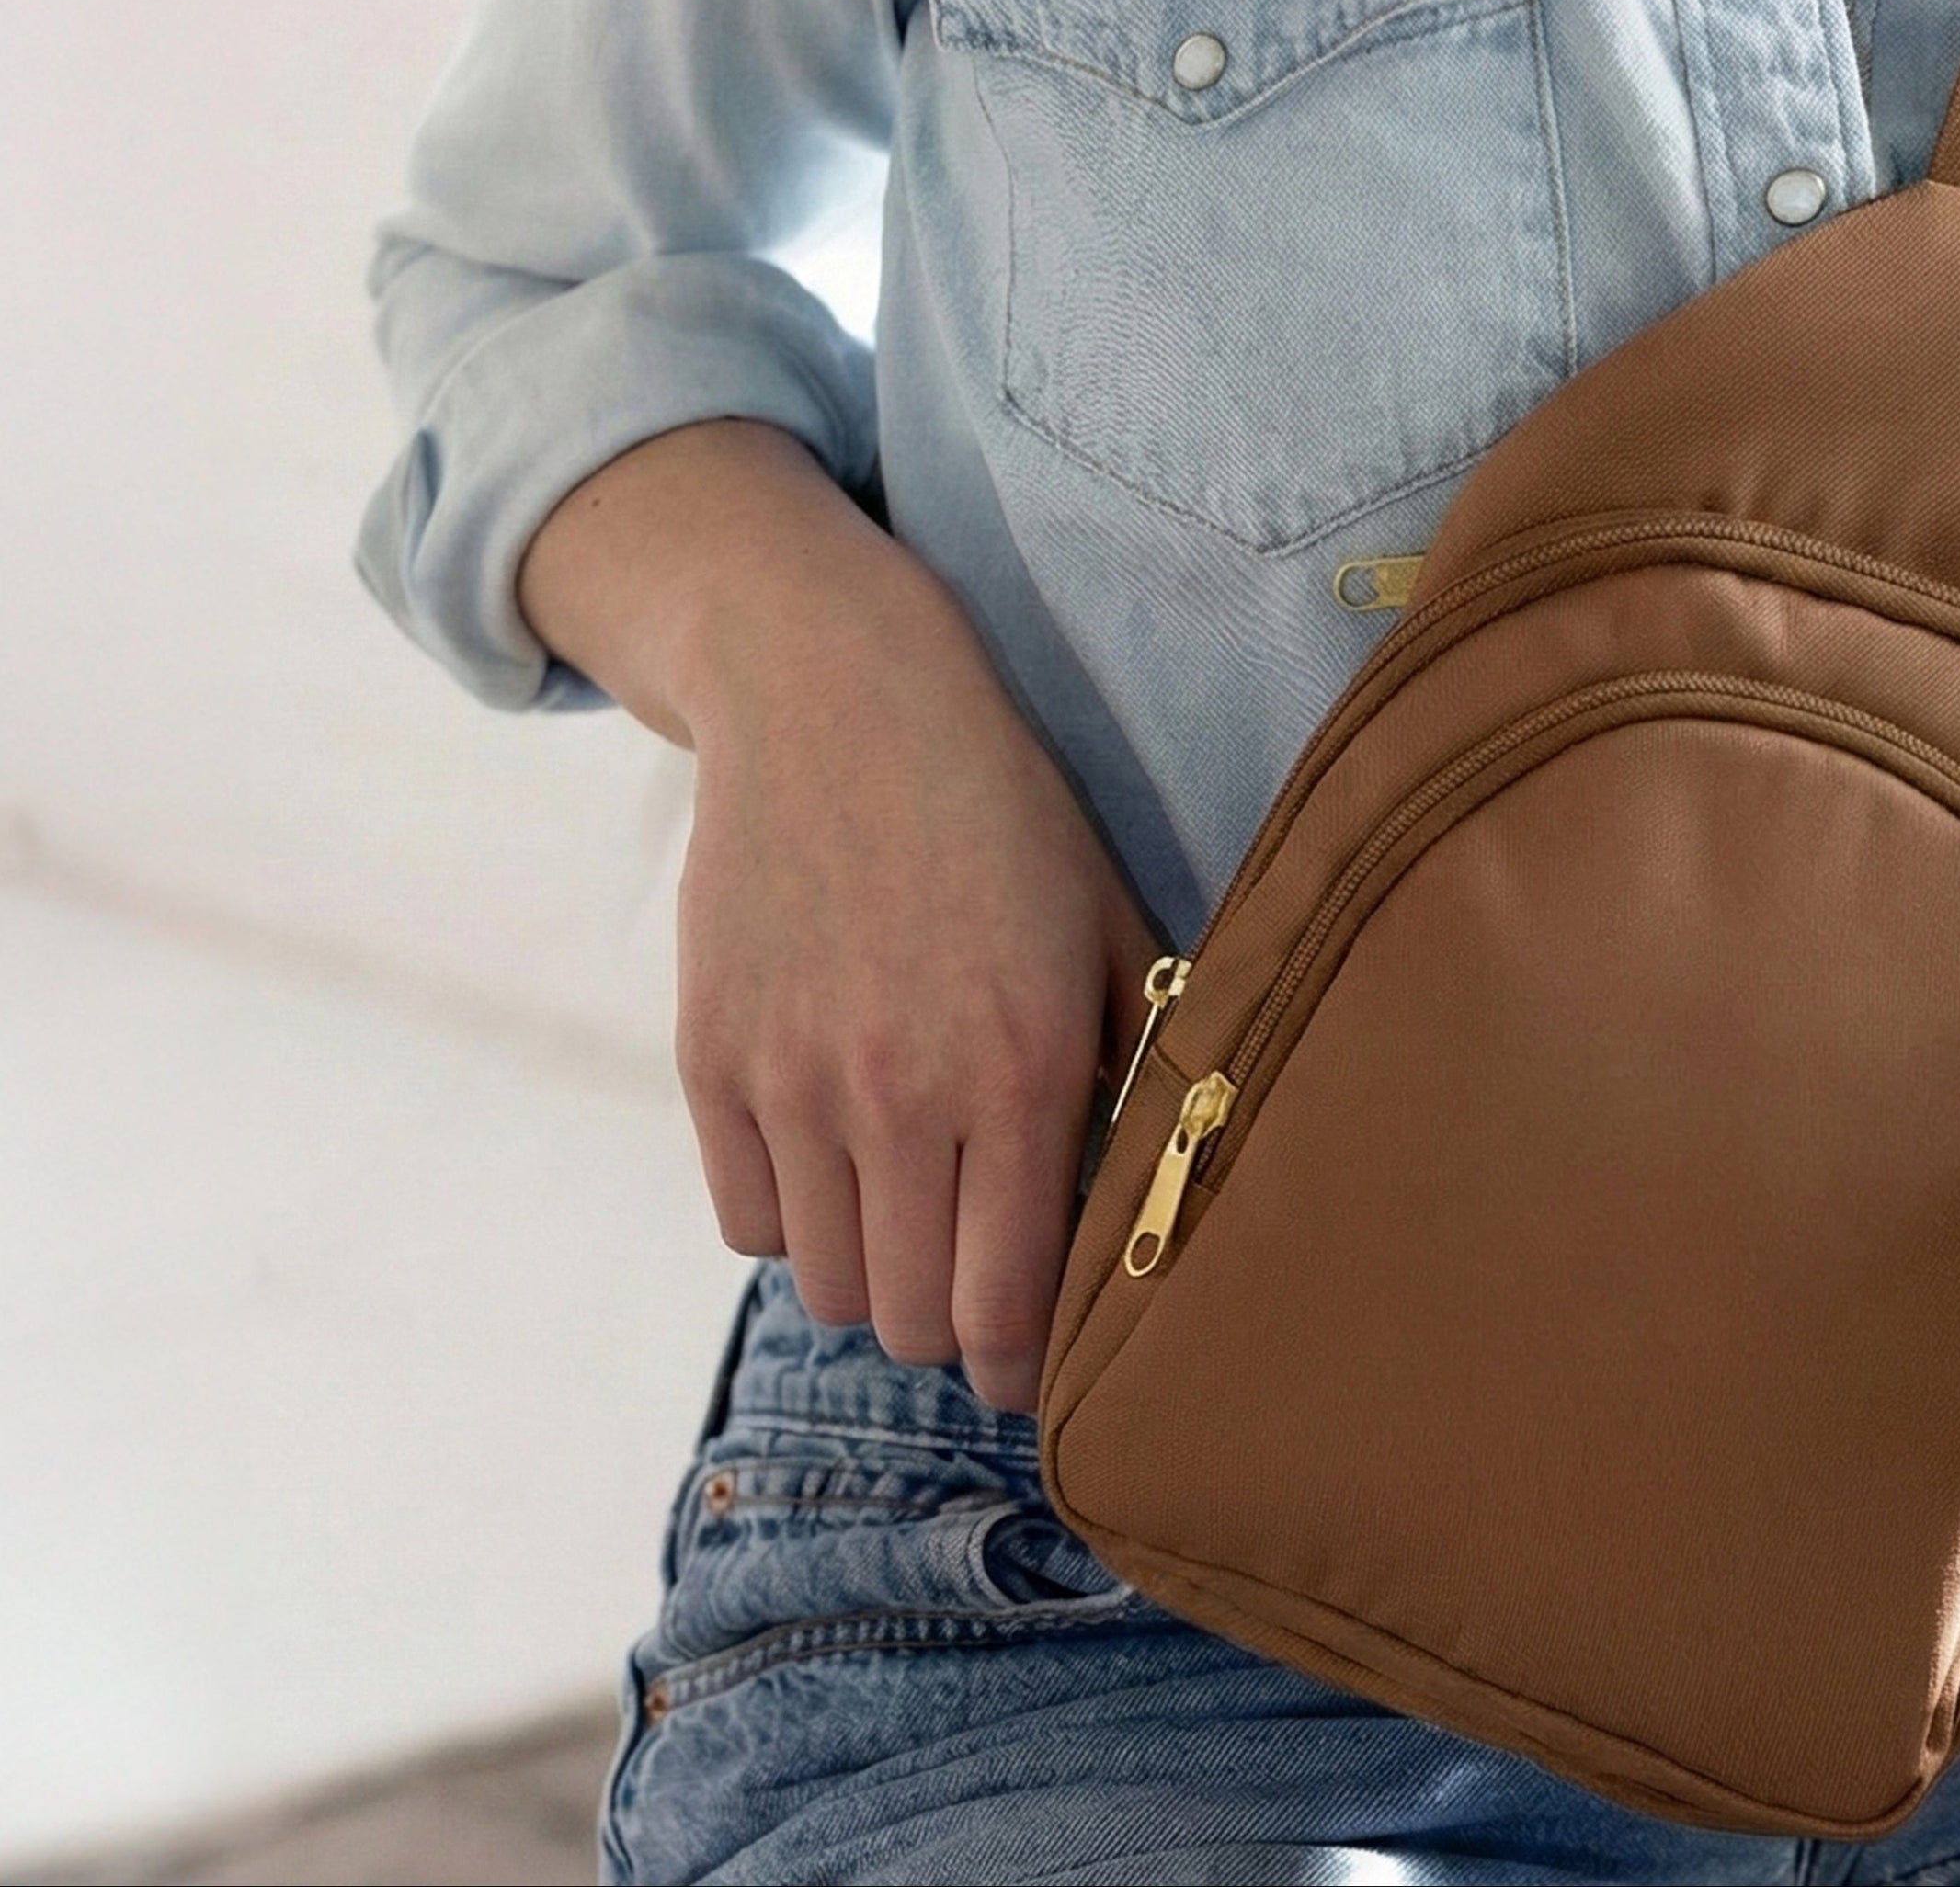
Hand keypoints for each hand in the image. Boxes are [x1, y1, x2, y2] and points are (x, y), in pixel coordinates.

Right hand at [523, 421, 1159, 1409]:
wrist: (841, 702)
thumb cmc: (1003, 815)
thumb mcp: (1105, 928)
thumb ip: (1131, 1071)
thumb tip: (1138, 1210)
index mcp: (1022, 1069)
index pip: (1008, 1307)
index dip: (1025, 1365)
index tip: (1036, 1367)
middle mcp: (903, 1094)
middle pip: (910, 1321)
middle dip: (951, 1323)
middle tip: (975, 1277)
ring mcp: (793, 1082)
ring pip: (826, 1285)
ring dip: (873, 1271)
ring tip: (911, 1205)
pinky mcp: (711, 1061)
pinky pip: (748, 1222)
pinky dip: (794, 1217)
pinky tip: (837, 1151)